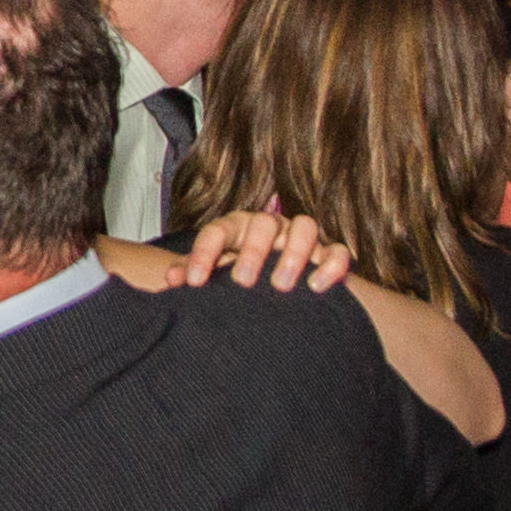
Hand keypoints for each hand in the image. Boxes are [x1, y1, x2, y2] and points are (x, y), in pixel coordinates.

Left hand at [180, 210, 354, 291]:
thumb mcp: (212, 275)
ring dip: (293, 254)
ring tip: (281, 286)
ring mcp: (301, 238)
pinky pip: (338, 251)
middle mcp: (269, 228)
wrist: (276, 287)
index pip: (217, 231)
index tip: (195, 283)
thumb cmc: (235, 278)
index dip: (204, 253)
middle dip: (253, 252)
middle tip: (242, 283)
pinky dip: (331, 265)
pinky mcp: (329, 253)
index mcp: (236, 230)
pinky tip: (317, 287)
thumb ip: (191, 274)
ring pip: (304, 228)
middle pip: (263, 223)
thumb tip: (172, 280)